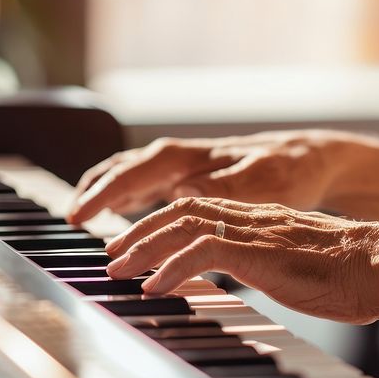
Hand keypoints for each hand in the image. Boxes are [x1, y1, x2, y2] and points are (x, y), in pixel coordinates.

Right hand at [67, 130, 351, 224]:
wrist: (309, 160)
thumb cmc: (289, 171)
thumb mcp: (264, 180)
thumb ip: (223, 188)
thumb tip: (182, 195)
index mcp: (188, 156)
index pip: (132, 173)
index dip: (103, 194)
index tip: (80, 215)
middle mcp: (178, 158)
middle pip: (120, 170)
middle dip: (92, 192)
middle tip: (69, 221)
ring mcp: (181, 168)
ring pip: (128, 177)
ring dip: (103, 194)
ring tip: (80, 219)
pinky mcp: (188, 181)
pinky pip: (145, 187)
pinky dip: (123, 199)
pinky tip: (115, 216)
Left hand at [104, 197, 378, 323]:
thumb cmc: (355, 275)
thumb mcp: (303, 267)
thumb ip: (277, 267)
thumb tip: (267, 282)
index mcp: (263, 220)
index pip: (201, 209)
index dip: (163, 224)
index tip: (140, 246)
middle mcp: (254, 218)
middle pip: (180, 209)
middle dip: (139, 230)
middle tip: (112, 255)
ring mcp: (255, 232)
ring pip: (182, 223)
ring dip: (143, 246)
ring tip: (119, 269)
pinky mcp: (258, 252)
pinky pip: (201, 252)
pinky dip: (171, 268)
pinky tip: (155, 287)